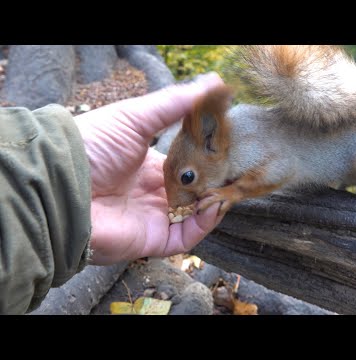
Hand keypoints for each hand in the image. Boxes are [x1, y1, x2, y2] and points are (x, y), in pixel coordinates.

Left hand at [74, 73, 225, 264]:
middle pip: (196, 190)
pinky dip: (205, 224)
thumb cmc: (93, 145)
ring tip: (228, 187)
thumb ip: (175, 104)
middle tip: (237, 170)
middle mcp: (154, 192)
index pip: (188, 164)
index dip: (210, 157)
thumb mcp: (136, 117)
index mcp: (150, 166)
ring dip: (216, 202)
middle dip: (217, 181)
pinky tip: (214, 205)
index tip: (230, 146)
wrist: (60, 183)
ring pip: (196, 215)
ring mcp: (155, 216)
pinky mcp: (153, 238)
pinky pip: (187, 237)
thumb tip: (214, 83)